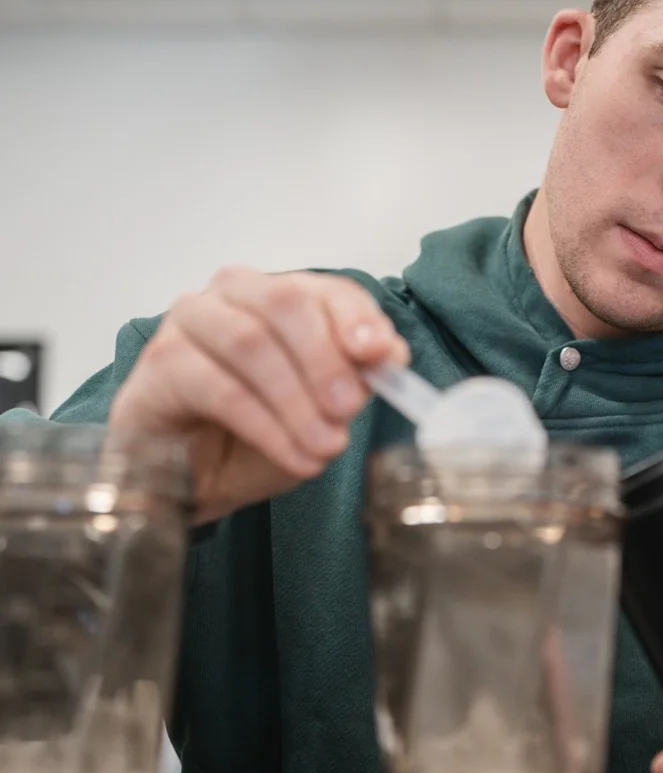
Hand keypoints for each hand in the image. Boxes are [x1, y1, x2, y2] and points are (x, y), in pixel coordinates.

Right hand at [109, 267, 408, 523]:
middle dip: (325, 358)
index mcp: (278, 297)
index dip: (356, 317)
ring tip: (324, 446)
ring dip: (296, 400)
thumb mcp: (318, 414)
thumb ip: (354, 380)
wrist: (188, 482)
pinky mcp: (160, 364)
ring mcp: (190, 323)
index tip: (380, 354)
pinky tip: (293, 455)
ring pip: (251, 342)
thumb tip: (391, 354)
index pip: (325, 289)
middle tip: (350, 408)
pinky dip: (266, 426)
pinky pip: (220, 388)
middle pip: (285, 303)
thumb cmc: (251, 438)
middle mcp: (232, 296)